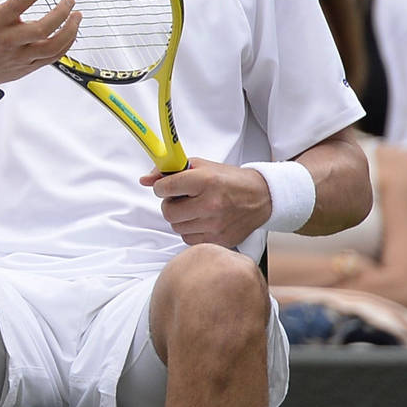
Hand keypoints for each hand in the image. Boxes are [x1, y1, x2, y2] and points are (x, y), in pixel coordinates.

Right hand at [0, 0, 80, 97]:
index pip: (20, 3)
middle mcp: (10, 39)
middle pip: (42, 28)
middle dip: (61, 13)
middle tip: (70, 0)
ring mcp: (20, 55)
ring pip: (52, 46)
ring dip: (70, 30)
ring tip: (77, 15)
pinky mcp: (28, 66)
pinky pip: (53, 57)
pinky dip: (66, 44)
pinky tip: (71, 32)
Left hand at [139, 159, 271, 245]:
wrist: (261, 197)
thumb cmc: (229, 180)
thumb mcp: (201, 166)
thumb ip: (171, 171)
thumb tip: (145, 180)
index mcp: (205, 181)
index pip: (164, 188)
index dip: (162, 187)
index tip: (168, 187)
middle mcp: (210, 204)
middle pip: (168, 212)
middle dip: (170, 204)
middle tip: (182, 199)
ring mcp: (215, 225)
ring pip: (176, 227)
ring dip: (181, 218)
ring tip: (195, 209)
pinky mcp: (219, 240)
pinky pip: (189, 240)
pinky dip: (191, 231)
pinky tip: (202, 220)